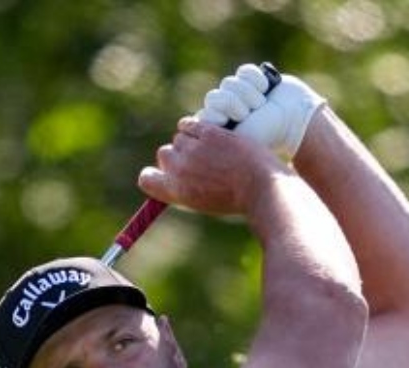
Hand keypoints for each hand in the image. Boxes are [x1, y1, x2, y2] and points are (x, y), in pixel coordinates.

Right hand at [137, 117, 287, 216]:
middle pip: (163, 154)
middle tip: (199, 159)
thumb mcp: (206, 202)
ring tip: (213, 149)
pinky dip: (197, 126)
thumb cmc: (238, 199)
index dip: (155, 174)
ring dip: (192, 140)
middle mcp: (178, 170)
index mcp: (176, 191)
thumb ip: (187, 189)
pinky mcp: (206, 132)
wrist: (261, 188)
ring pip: (179, 137)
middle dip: (178, 155)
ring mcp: (192, 149)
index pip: (147, 179)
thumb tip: (174, 178)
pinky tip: (211, 133)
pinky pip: (189, 122)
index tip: (165, 172)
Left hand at [196, 64, 325, 158]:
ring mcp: (238, 93)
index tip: (236, 123)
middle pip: (215, 96)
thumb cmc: (268, 134)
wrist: (295, 120)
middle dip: (235, 104)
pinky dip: (256, 80)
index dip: (221, 115)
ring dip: (249, 94)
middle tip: (250, 113)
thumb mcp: (240, 140)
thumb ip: (214, 134)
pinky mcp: (250, 78)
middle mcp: (226, 110)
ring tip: (262, 105)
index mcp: (220, 127)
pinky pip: (244, 71)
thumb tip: (191, 122)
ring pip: (230, 83)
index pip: (205, 113)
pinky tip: (266, 90)